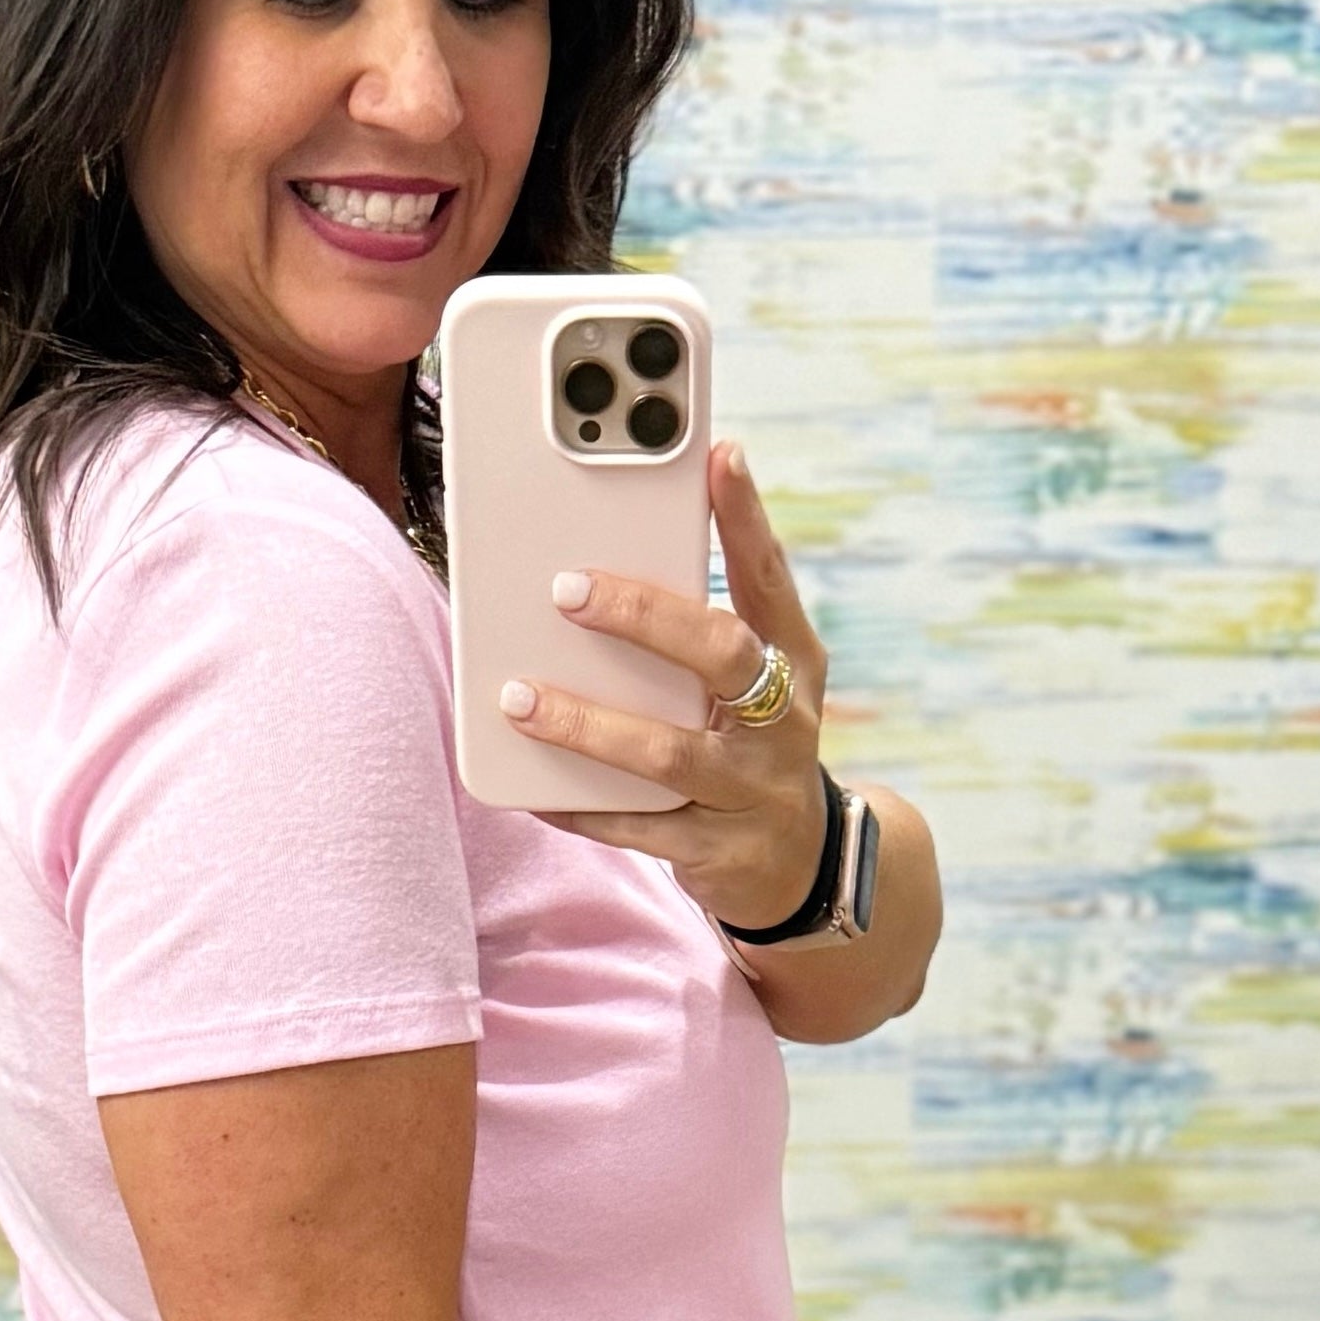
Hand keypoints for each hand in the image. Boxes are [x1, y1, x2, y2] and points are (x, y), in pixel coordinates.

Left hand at [499, 443, 831, 935]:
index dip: (746, 518)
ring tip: (519, 698)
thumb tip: (611, 553)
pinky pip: (639, 829)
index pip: (770, 578)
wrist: (800, 865)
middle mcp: (783, 721)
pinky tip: (533, 788)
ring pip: (668, 752)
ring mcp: (752, 789)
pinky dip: (581, 807)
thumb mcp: (759, 681)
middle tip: (567, 590)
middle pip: (722, 654)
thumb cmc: (753, 746)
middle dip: (645, 616)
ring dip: (588, 724)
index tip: (717, 455)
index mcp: (794, 661)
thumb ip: (706, 622)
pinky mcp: (717, 851)